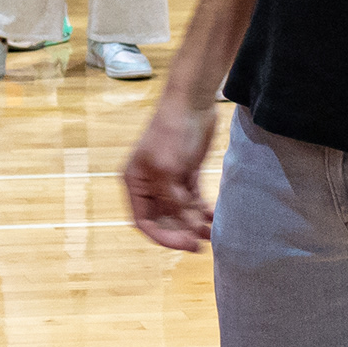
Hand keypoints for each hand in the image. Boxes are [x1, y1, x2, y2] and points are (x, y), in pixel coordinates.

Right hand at [122, 98, 219, 251]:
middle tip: (200, 242)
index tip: (184, 244)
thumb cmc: (171, 132)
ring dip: (194, 223)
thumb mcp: (167, 170)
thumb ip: (172, 200)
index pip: (144, 221)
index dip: (163, 236)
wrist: (192, 102)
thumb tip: (185, 226)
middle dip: (181, 231)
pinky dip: (202, 210)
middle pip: (163, 218)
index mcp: (134, 182)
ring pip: (180, 212)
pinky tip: (213, 218)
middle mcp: (149, 184)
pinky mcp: (187, 173)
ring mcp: (168, 179)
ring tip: (212, 232)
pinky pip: (193, 200)